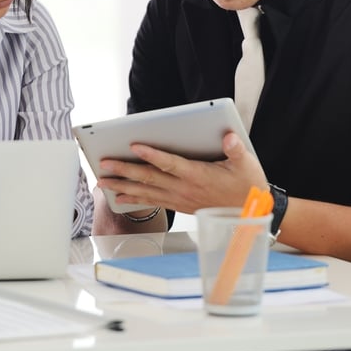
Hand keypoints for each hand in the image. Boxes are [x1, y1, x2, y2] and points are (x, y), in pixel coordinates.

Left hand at [95, 132, 266, 213]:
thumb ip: (235, 149)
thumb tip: (229, 136)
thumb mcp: (246, 164)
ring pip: (145, 191)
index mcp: (197, 175)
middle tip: (103, 164)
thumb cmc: (246, 186)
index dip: (152, 154)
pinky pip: (152, 202)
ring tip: (102, 182)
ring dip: (122, 186)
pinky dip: (134, 199)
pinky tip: (119, 197)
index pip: (169, 163)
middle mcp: (184, 188)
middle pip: (149, 178)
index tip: (134, 146)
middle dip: (124, 170)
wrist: (249, 214)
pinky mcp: (178, 205)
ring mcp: (179, 198)